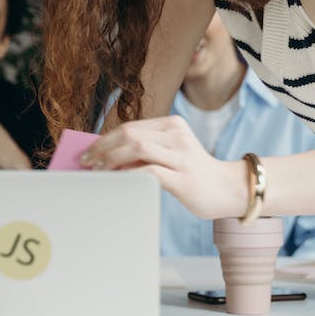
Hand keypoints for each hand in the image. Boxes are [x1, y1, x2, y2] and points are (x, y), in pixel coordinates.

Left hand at [78, 116, 243, 218]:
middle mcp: (177, 135)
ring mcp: (182, 155)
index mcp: (172, 125)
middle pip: (129, 134)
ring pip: (137, 147)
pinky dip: (128, 175)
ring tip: (98, 172)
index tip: (87, 152)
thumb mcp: (170, 155)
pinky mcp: (183, 177)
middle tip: (86, 163)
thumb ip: (145, 153)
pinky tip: (117, 182)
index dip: (104, 139)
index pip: (130, 127)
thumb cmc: (192, 174)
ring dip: (110, 160)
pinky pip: (149, 171)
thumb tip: (105, 159)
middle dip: (102, 148)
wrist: (228, 189)